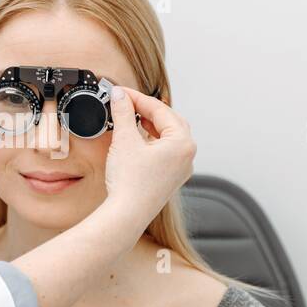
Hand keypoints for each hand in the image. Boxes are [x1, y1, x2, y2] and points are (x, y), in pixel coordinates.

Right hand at [101, 86, 195, 229]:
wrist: (127, 214)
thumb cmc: (130, 182)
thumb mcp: (124, 140)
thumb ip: (123, 112)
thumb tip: (119, 95)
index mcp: (183, 142)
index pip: (160, 110)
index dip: (137, 98)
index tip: (121, 92)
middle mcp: (187, 155)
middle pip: (169, 121)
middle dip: (147, 110)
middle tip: (126, 103)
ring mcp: (181, 168)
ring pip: (168, 136)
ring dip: (149, 125)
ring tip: (130, 118)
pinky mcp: (171, 178)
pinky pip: (165, 151)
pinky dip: (151, 141)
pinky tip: (137, 140)